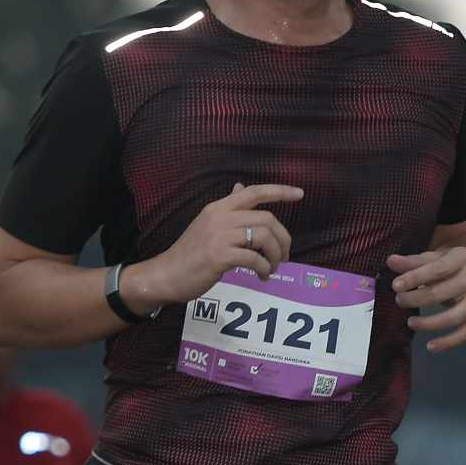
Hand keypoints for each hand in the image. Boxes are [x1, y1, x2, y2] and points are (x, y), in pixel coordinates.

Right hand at [129, 182, 302, 310]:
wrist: (166, 275)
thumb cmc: (190, 253)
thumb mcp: (207, 224)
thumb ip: (228, 209)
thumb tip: (241, 188)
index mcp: (219, 207)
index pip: (254, 192)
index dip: (280, 191)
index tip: (299, 194)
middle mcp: (220, 217)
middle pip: (266, 218)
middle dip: (283, 238)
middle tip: (284, 255)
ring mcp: (219, 236)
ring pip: (263, 237)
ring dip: (275, 255)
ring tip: (272, 268)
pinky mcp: (219, 256)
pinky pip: (253, 259)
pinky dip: (264, 269)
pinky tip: (262, 276)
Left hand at [388, 246, 465, 350]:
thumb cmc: (458, 267)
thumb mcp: (439, 258)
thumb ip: (415, 262)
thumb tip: (391, 261)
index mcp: (462, 258)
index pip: (435, 269)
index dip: (414, 278)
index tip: (396, 286)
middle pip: (439, 294)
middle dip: (415, 299)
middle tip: (400, 301)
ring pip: (452, 318)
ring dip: (427, 323)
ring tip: (411, 322)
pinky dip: (447, 342)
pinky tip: (431, 345)